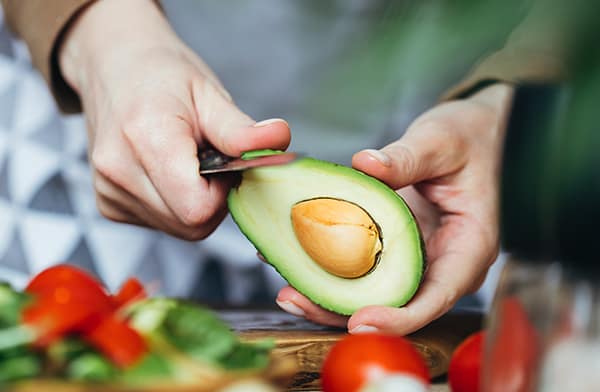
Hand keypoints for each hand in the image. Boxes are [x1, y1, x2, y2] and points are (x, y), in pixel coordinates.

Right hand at [59, 0, 289, 239]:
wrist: (113, 67)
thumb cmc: (162, 76)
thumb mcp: (207, 93)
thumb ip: (241, 129)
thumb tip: (279, 139)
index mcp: (146, 138)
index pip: (198, 208)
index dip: (223, 193)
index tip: (224, 163)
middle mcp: (118, 171)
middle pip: (190, 223)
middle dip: (212, 199)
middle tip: (209, 160)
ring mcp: (107, 191)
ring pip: (176, 227)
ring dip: (193, 202)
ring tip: (185, 161)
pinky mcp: (106, 204)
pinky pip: (158, 222)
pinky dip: (173, 204)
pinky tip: (166, 171)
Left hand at [276, 83, 512, 333]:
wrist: (476, 134)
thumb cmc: (472, 137)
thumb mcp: (442, 140)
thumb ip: (408, 156)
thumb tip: (365, 164)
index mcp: (469, 245)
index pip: (437, 297)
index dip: (399, 317)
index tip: (359, 321)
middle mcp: (444, 262)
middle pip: (398, 304)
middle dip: (346, 312)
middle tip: (297, 300)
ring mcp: (419, 257)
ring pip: (376, 292)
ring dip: (332, 296)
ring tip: (288, 291)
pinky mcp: (398, 246)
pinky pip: (367, 268)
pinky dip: (333, 269)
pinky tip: (297, 262)